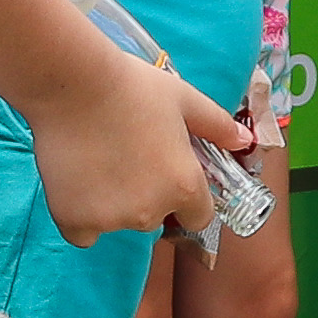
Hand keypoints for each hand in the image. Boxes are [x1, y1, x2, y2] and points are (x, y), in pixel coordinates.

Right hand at [30, 41, 244, 246]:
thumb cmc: (133, 87)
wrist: (73, 85)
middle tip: (126, 157)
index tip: (165, 175)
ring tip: (96, 160)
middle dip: (145, 197)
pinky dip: (79, 215)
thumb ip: (217, 126)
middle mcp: (151, 212)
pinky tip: (75, 182)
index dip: (186, 199)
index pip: (198, 216)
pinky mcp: (74, 221)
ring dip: (111, 204)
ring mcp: (111, 220)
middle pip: (154, 219)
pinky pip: (82, 233)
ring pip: (118, 223)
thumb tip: (245, 141)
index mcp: (184, 186)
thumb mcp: (184, 99)